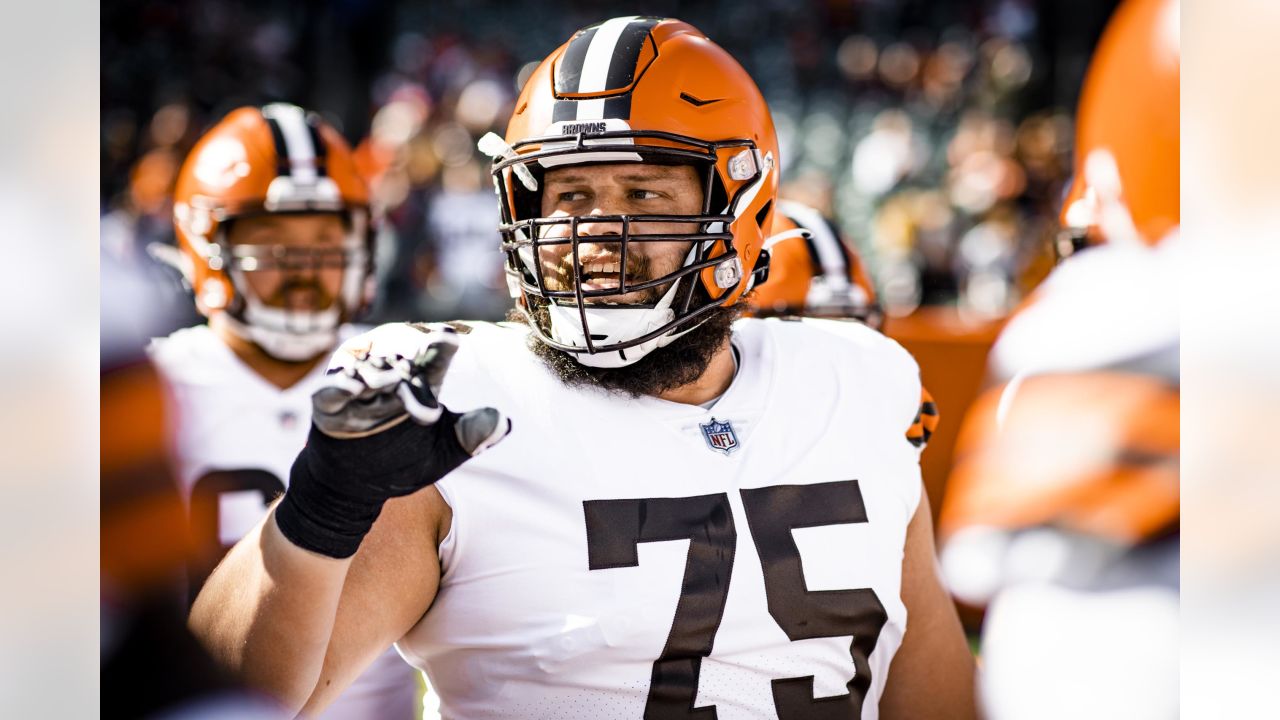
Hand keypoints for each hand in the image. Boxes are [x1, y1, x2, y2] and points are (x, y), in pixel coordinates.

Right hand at [312, 322, 506, 452]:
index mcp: (420, 385)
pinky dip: (340, 387)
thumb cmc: (402, 462)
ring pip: (367, 370)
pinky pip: (332, 392)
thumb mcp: (443, 452)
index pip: (433, 360)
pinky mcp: (328, 407)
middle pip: (400, 361)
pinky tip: (353, 386)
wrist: (358, 489)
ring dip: (378, 372)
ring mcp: (358, 391)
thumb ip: (471, 436)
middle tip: (417, 360)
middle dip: (410, 362)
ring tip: (393, 377)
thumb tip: (504, 423)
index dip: (441, 347)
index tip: (450, 337)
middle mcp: (389, 380)